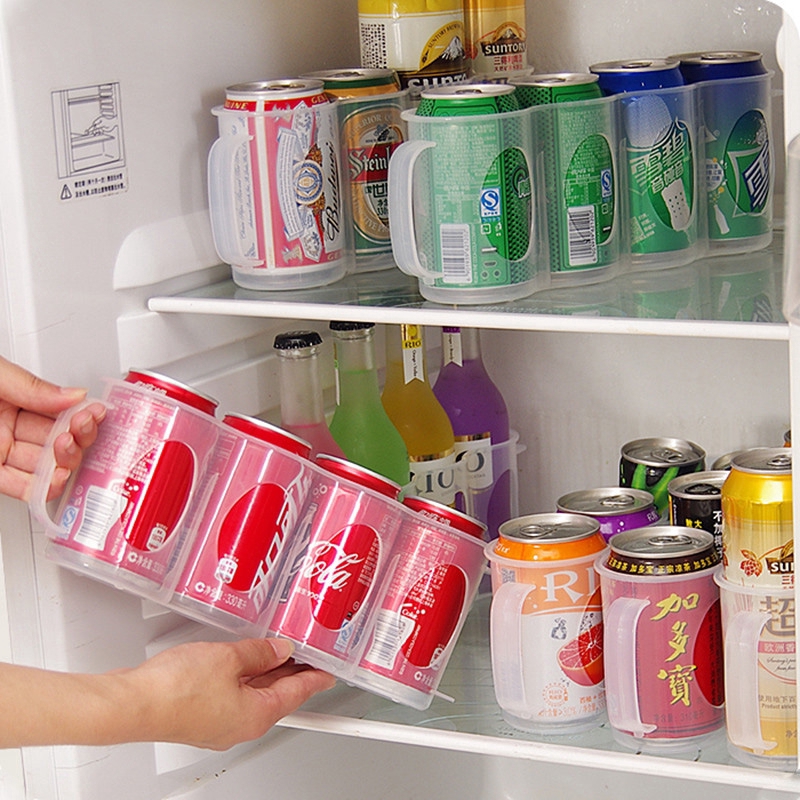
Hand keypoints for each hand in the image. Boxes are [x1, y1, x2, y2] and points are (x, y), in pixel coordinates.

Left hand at [0, 356, 105, 501]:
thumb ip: (33, 386)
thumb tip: (75, 395)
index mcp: (13, 399)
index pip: (60, 411)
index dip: (82, 414)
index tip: (95, 412)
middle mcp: (9, 427)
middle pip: (59, 440)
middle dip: (78, 438)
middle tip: (80, 429)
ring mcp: (1, 451)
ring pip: (46, 466)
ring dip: (64, 463)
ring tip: (67, 452)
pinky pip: (21, 487)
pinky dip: (43, 488)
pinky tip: (57, 481)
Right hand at [117, 638, 335, 749]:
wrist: (132, 704)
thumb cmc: (176, 690)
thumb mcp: (229, 658)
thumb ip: (259, 652)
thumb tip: (279, 649)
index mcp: (256, 715)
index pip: (296, 694)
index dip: (314, 680)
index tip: (328, 674)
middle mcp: (240, 725)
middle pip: (276, 696)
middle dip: (293, 674)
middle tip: (307, 657)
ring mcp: (218, 723)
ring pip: (253, 694)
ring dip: (267, 673)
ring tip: (278, 652)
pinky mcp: (200, 716)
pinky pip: (232, 693)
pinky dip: (243, 676)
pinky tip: (241, 660)